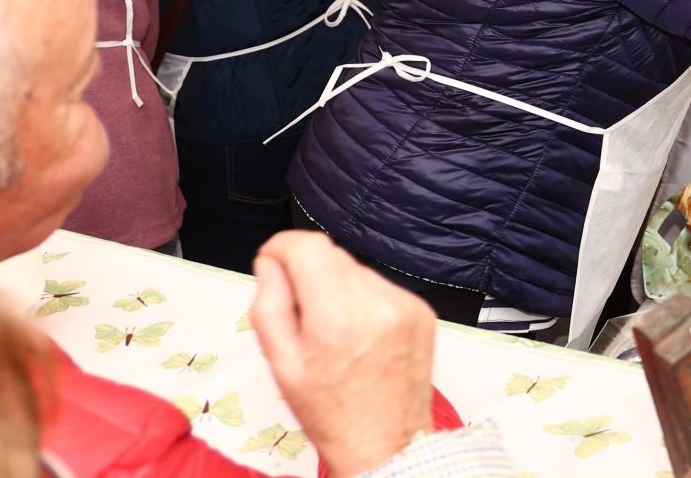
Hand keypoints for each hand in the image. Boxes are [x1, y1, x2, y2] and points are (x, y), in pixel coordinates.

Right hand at [250, 231, 436, 475]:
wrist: (386, 445)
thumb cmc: (331, 413)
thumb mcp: (281, 365)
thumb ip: (269, 305)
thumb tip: (271, 262)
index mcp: (338, 319)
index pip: (308, 246)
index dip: (282, 248)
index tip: (271, 263)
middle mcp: (378, 304)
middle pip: (331, 254)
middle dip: (307, 273)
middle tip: (301, 315)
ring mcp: (406, 305)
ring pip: (355, 269)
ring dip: (337, 288)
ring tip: (334, 333)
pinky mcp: (422, 311)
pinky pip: (381, 287)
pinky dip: (363, 301)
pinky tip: (360, 336)